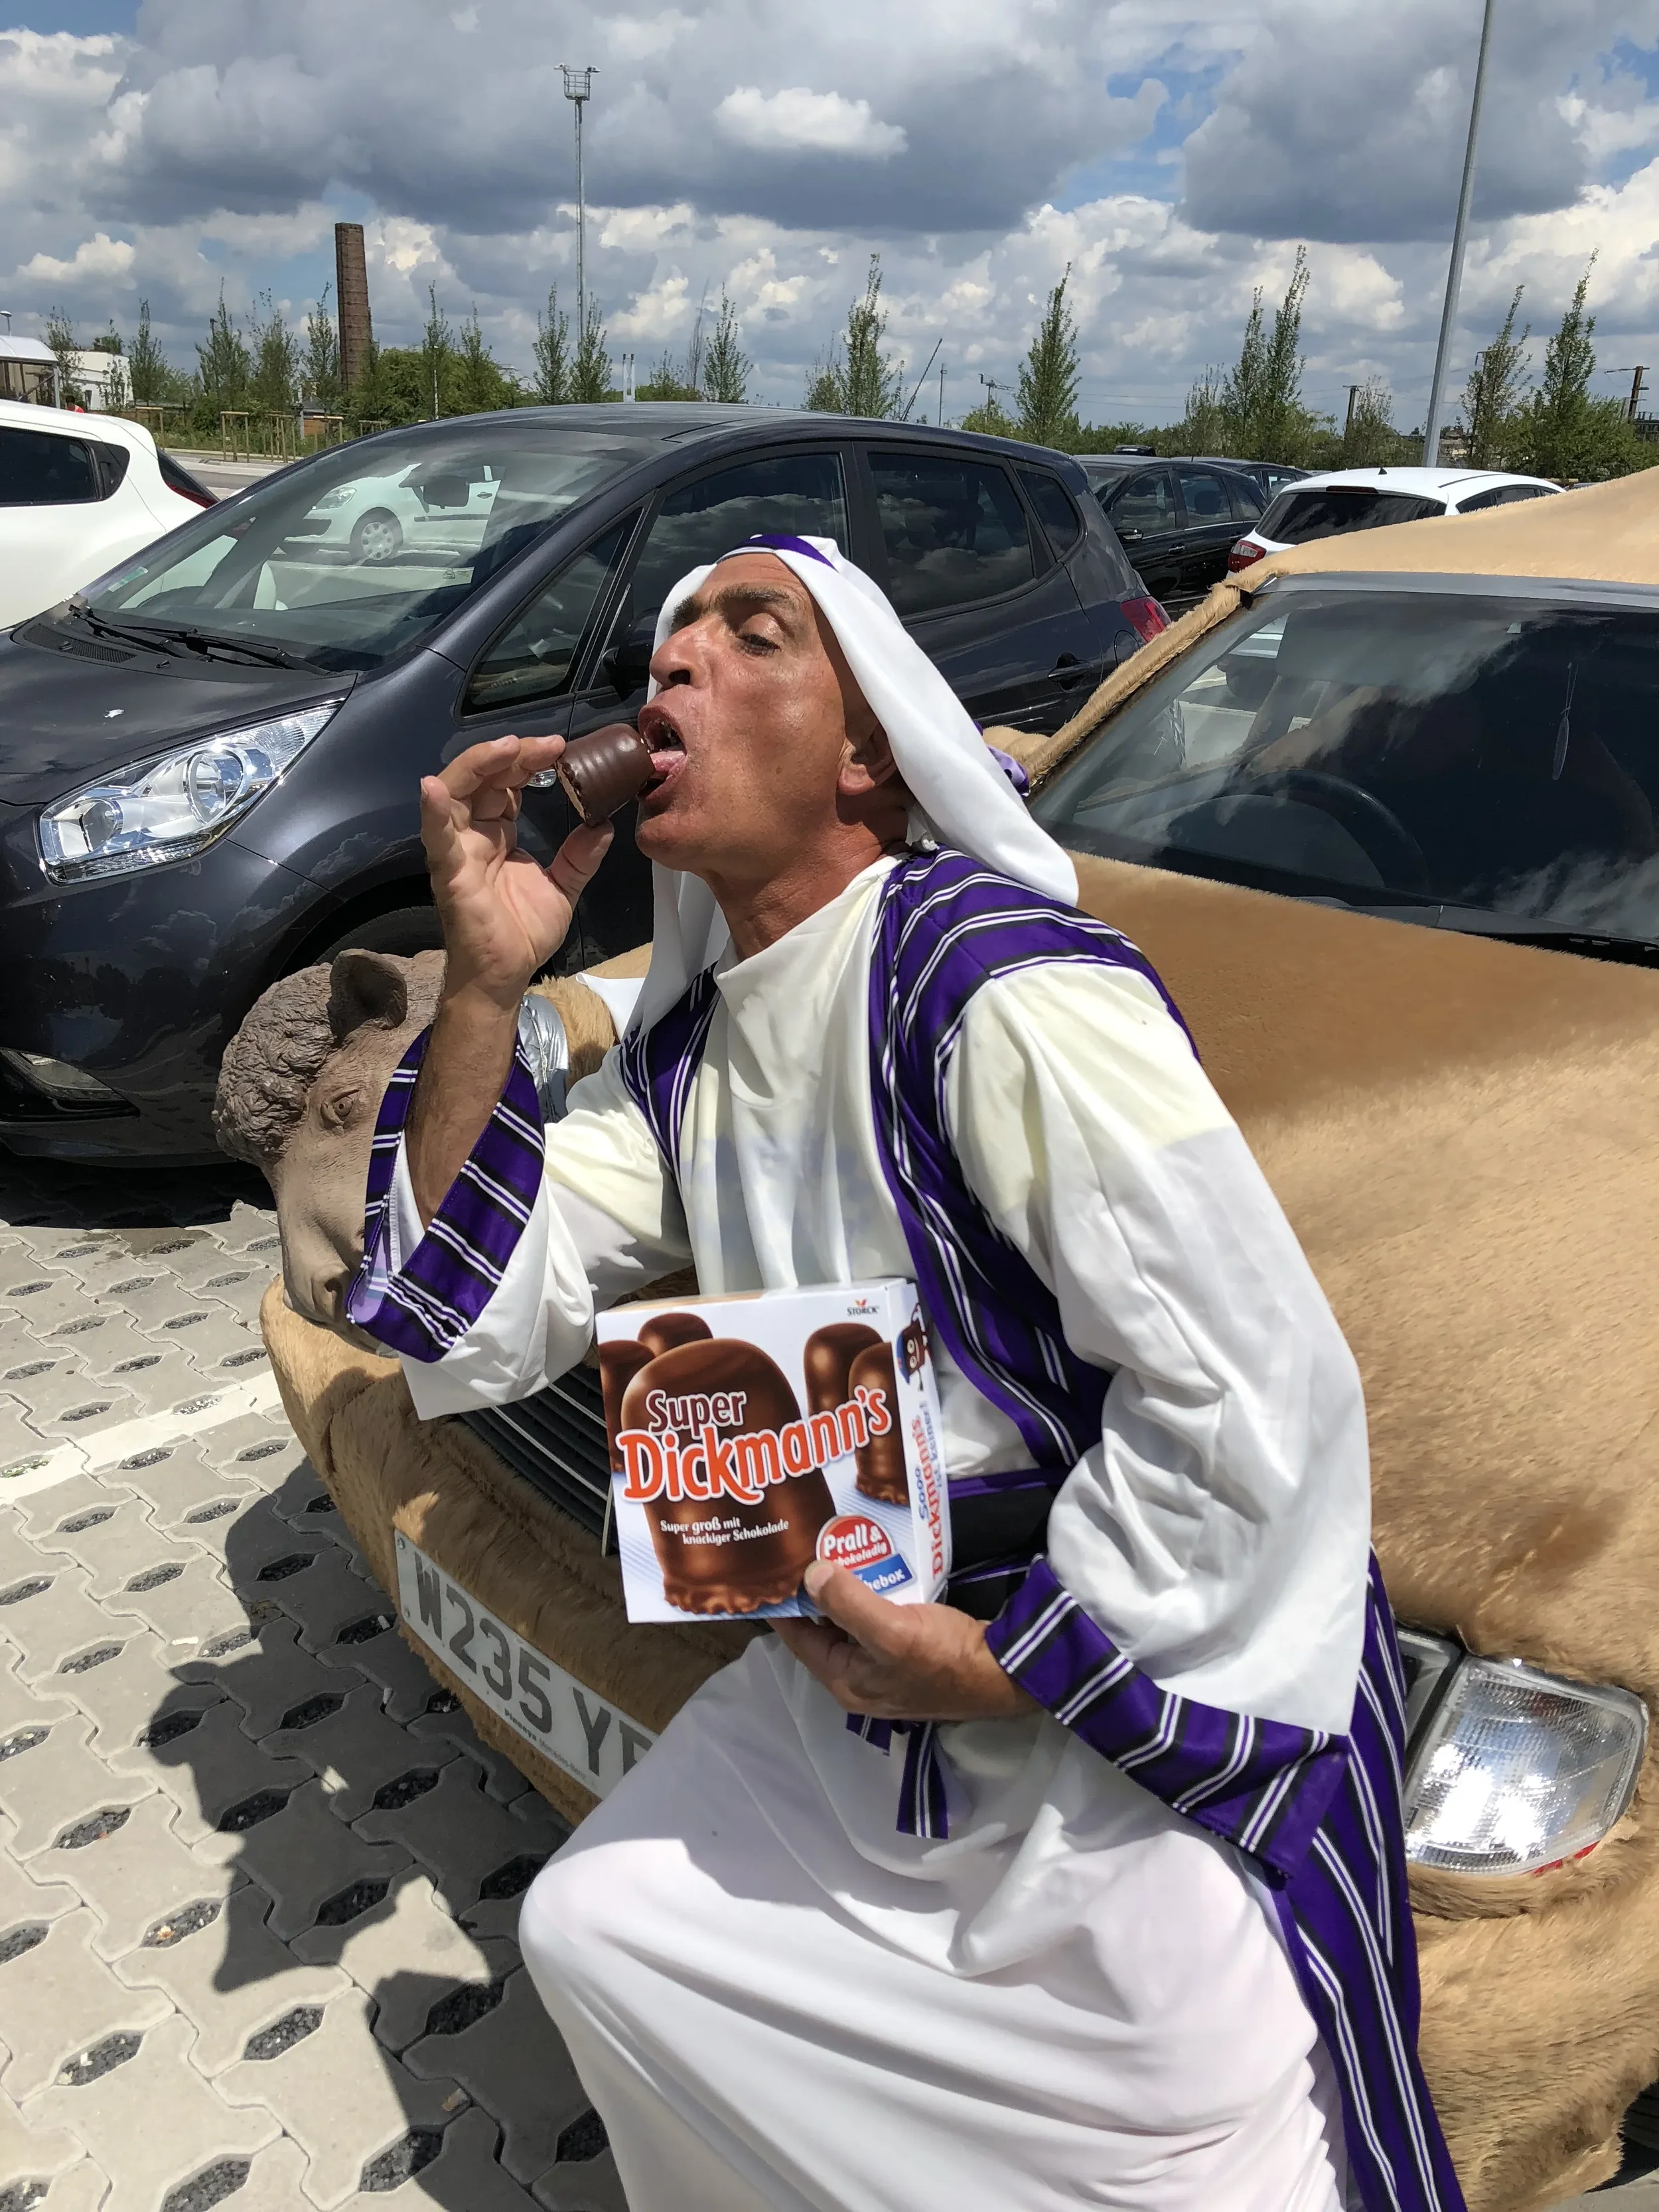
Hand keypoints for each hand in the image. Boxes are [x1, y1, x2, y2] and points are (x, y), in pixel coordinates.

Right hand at [420, 735, 612, 1009]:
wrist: (507, 975)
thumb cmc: (523, 933)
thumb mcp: (562, 887)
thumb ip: (579, 856)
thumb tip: (604, 826)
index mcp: (497, 833)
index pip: (507, 785)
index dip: (529, 762)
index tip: (560, 749)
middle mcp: (472, 834)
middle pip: (482, 779)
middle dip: (510, 756)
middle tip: (546, 744)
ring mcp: (457, 850)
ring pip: (456, 793)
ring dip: (478, 765)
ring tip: (508, 748)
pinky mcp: (449, 873)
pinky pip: (436, 838)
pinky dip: (432, 811)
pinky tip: (433, 788)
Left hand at [772, 1562, 1037, 1722]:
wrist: (1004, 1672)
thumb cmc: (945, 1658)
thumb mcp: (892, 1631)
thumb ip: (847, 1604)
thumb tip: (809, 1574)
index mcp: (845, 1680)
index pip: (797, 1637)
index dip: (782, 1603)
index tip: (769, 1563)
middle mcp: (858, 1676)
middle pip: (822, 1628)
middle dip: (812, 1589)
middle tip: (801, 1543)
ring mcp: (885, 1664)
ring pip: (850, 1620)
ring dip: (842, 1586)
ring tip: (831, 1542)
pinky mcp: (909, 1649)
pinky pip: (876, 1616)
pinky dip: (870, 1591)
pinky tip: (871, 1561)